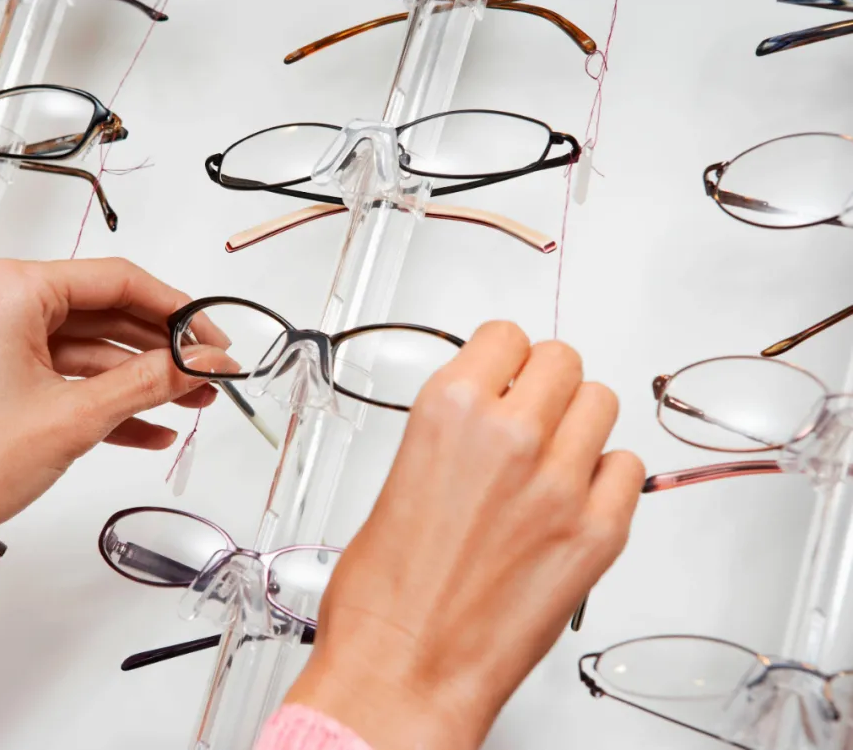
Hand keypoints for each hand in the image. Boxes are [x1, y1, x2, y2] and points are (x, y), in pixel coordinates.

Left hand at [0, 258, 233, 643]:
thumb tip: (199, 361)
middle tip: (208, 372)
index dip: (178, 311)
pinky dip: (106, 399)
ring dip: (141, 379)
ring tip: (191, 401)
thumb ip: (148, 382)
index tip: (213, 337)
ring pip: (91, 348)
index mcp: (13, 290)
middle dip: (163, 350)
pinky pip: (67, 375)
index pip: (119, 281)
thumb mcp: (74, 418)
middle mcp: (2, 303)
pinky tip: (150, 427)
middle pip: (107, 313)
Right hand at [286, 322, 643, 749]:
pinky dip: (606, 476)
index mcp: (448, 413)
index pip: (506, 338)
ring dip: (579, 423)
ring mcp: (560, 484)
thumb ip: (451, 439)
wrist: (402, 674)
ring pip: (602, 403)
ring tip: (554, 456)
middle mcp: (510, 437)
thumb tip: (481, 424)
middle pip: (562, 360)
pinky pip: (628, 469)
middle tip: (532, 412)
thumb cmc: (382, 598)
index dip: (505, 357)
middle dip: (545, 382)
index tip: (506, 371)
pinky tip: (574, 497)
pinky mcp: (597, 533)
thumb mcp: (397, 483)